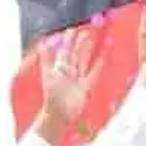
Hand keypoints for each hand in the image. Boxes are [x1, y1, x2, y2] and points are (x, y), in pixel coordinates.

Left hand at [28, 29, 96, 145]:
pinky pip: (93, 74)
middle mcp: (69, 72)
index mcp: (59, 68)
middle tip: (87, 30)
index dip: (68, 40)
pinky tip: (103, 58)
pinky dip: (98, 66)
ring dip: (89, 50)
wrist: (58, 115)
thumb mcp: (47, 76)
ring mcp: (78, 79)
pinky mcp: (86, 87)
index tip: (73, 29)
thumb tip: (43, 44)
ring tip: (94, 40)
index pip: (64, 50)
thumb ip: (46, 59)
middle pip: (76, 54)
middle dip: (80, 42)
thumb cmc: (51, 97)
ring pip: (84, 61)